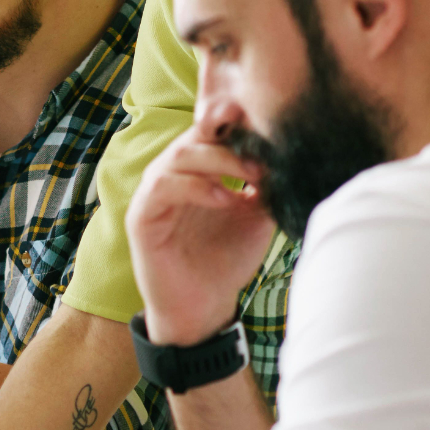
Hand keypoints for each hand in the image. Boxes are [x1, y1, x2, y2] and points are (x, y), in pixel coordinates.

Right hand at [127, 127, 277, 345]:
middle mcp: (172, 175)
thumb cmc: (227, 260)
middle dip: (233, 138)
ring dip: (219, 160)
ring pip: (178, 155)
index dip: (236, 121)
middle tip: (267, 152)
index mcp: (196, 170)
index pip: (211, 131)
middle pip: (195, 134)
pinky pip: (162, 186)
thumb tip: (289, 154)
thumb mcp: (256, 216)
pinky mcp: (140, 216)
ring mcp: (153, 193)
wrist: (205, 307)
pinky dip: (196, 187)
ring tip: (254, 174)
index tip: (270, 124)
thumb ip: (266, 185)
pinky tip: (226, 199)